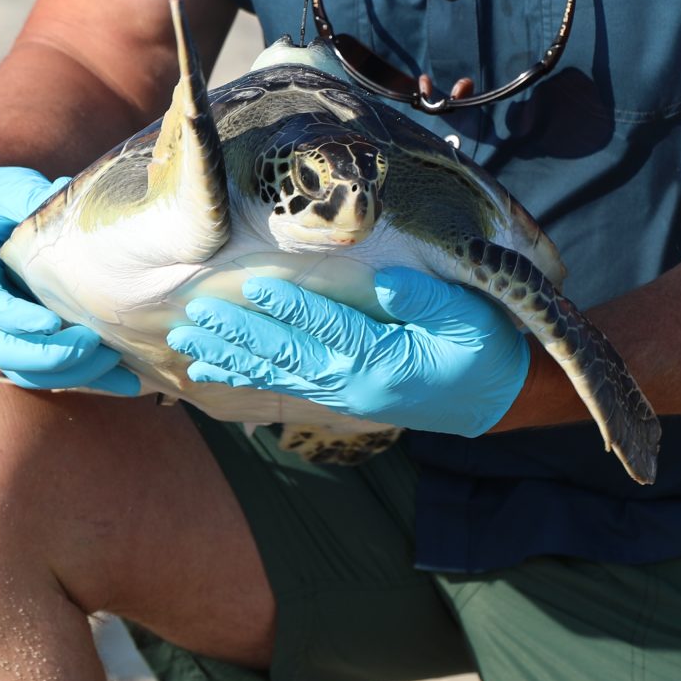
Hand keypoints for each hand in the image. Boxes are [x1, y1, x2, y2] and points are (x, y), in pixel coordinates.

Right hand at [0, 157, 141, 396]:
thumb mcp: (4, 187)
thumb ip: (33, 195)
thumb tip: (75, 194)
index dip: (14, 318)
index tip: (51, 323)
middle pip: (1, 348)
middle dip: (52, 356)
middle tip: (98, 345)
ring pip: (18, 367)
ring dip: (67, 373)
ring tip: (117, 367)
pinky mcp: (4, 335)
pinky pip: (32, 366)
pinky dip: (71, 375)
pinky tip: (113, 376)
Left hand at [168, 270, 527, 437]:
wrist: (494, 398)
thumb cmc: (483, 346)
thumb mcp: (467, 316)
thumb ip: (425, 299)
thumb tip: (381, 282)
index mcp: (385, 362)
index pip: (329, 330)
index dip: (289, 308)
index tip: (250, 287)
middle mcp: (354, 385)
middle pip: (287, 356)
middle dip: (239, 334)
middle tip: (193, 316)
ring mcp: (342, 395)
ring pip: (275, 373)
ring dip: (229, 356)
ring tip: (186, 343)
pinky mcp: (338, 397)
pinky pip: (283, 385)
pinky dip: (245, 375)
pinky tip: (211, 370)